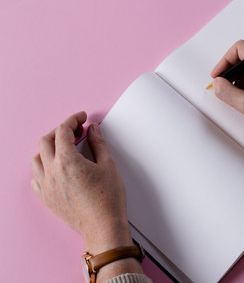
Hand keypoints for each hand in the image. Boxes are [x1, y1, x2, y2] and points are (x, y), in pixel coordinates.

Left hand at [30, 111, 132, 253]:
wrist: (103, 226)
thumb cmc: (108, 200)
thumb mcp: (108, 165)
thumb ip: (98, 143)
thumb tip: (93, 130)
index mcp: (67, 161)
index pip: (63, 130)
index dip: (73, 120)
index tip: (81, 118)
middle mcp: (52, 172)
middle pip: (46, 140)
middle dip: (60, 131)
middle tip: (75, 130)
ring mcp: (46, 186)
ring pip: (37, 158)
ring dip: (49, 148)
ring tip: (64, 149)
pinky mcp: (46, 198)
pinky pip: (36, 177)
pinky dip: (43, 168)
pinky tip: (56, 169)